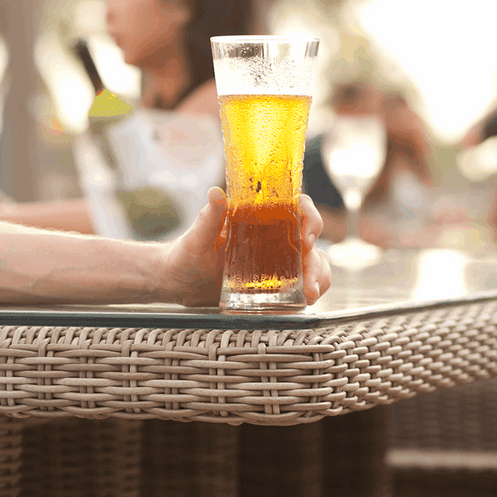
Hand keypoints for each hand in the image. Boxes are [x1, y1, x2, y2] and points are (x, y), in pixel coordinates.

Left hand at [160, 189, 331, 307]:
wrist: (178, 282)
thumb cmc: (186, 254)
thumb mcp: (197, 238)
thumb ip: (208, 218)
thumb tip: (216, 193)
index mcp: (259, 218)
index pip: (296, 207)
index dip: (309, 218)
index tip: (305, 237)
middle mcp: (272, 237)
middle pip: (310, 241)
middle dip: (316, 260)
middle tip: (310, 281)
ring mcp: (276, 261)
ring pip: (312, 264)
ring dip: (319, 278)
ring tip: (310, 295)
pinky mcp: (273, 283)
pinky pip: (301, 285)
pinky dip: (309, 292)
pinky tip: (302, 303)